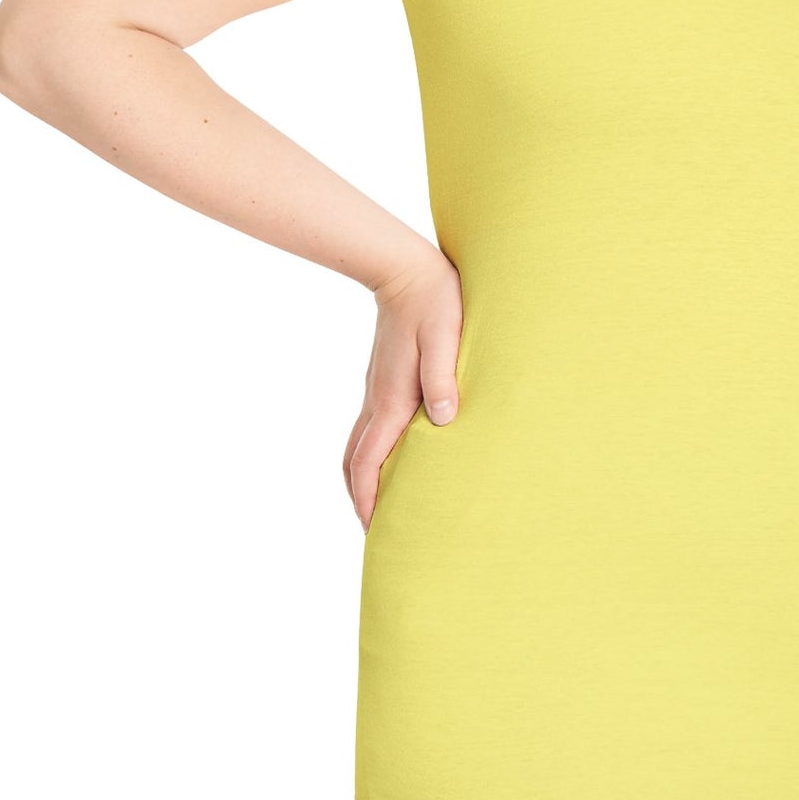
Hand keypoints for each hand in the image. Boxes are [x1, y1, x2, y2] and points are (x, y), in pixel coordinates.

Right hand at [343, 245, 463, 533]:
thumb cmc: (435, 302)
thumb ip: (442, 378)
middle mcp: (378, 400)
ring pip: (357, 446)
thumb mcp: (445, 338)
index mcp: (392, 397)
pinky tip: (391, 460)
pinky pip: (369, 429)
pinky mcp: (383, 382)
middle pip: (353, 461)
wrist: (405, 270)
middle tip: (374, 529)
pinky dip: (370, 455)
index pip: (368, 460)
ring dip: (361, 478)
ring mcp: (376, 391)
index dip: (367, 497)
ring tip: (378, 504)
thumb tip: (444, 420)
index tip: (372, 528)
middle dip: (359, 498)